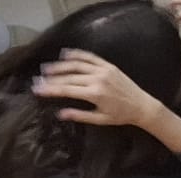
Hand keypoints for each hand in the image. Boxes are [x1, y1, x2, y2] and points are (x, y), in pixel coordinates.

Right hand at [34, 49, 162, 127]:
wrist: (143, 107)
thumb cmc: (121, 115)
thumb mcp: (100, 119)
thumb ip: (79, 115)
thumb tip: (60, 114)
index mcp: (95, 94)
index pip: (66, 89)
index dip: (50, 89)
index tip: (37, 89)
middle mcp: (98, 79)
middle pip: (69, 77)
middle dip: (51, 78)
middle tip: (38, 79)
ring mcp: (103, 71)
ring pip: (77, 65)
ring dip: (60, 66)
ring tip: (47, 68)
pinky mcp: (109, 66)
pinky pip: (90, 57)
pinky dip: (77, 54)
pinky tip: (65, 54)